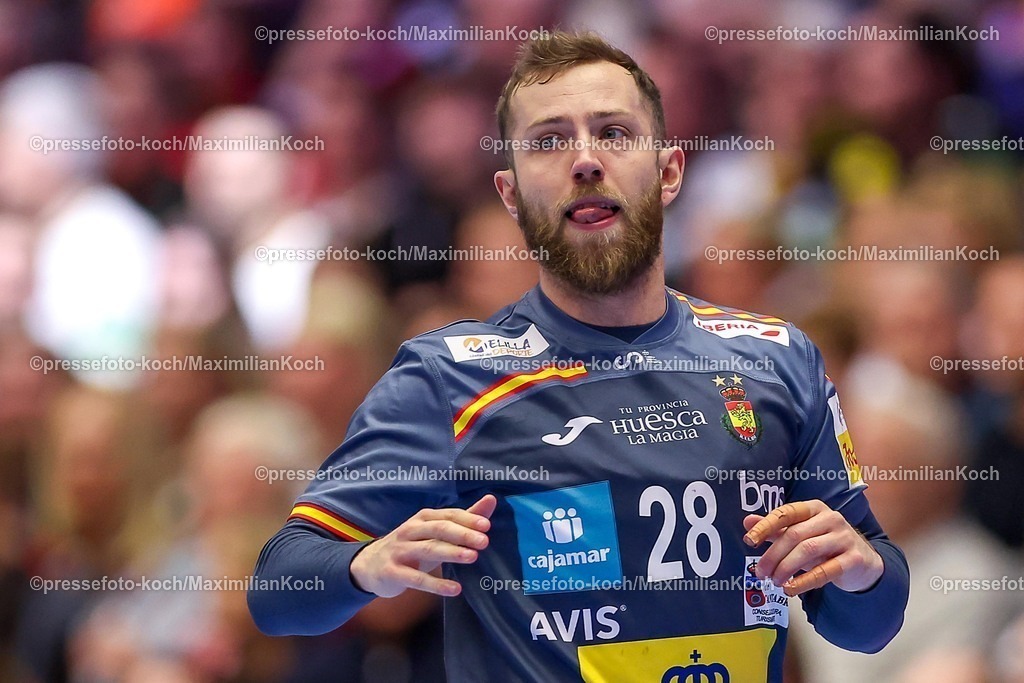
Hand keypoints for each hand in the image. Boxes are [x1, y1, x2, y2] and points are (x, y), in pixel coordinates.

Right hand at [350, 495, 495, 597]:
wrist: (370, 565)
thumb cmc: (411, 546)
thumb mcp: (434, 532)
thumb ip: (463, 519)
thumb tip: (491, 500)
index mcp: (423, 518)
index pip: (448, 515)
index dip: (467, 519)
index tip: (487, 525)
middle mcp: (410, 530)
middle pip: (438, 529)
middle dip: (462, 534)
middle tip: (484, 542)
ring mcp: (400, 550)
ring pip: (428, 549)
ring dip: (451, 553)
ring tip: (472, 557)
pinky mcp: (393, 572)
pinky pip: (416, 579)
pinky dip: (436, 585)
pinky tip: (455, 589)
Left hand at [742, 500, 883, 596]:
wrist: (863, 562)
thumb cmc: (826, 546)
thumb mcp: (800, 535)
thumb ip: (775, 529)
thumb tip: (748, 521)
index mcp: (814, 508)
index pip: (785, 513)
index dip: (765, 526)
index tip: (749, 540)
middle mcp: (831, 518)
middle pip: (794, 535)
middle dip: (773, 555)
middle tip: (760, 572)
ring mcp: (844, 537)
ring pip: (808, 550)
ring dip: (786, 568)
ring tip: (775, 580)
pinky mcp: (854, 558)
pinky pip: (825, 570)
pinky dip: (804, 581)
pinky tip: (791, 588)